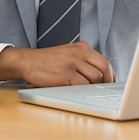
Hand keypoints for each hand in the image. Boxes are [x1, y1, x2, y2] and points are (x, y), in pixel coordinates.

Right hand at [0, 41, 115, 86]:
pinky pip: (83, 85)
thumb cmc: (48, 61)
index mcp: (83, 47)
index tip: (111, 83)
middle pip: (105, 68)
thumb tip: (102, 75)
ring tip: (87, 91)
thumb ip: (84, 61)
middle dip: (107, 81)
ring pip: (96, 77)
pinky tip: (78, 91)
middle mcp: (80, 52)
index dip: (111, 75)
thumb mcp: (69, 55)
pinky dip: (83, 91)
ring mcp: (73, 62)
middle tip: (104, 90)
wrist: (27, 61)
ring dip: (94, 87)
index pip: (105, 61)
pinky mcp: (66, 73)